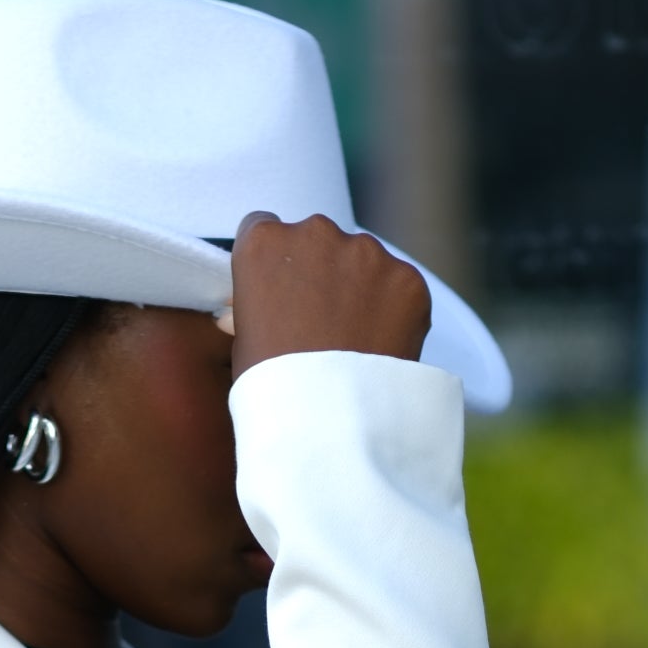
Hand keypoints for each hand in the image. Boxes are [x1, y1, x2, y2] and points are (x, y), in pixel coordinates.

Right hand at [228, 211, 430, 382]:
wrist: (329, 418)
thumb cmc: (272, 386)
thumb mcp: (243, 340)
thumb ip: (250, 307)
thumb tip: (240, 309)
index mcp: (264, 243)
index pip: (265, 228)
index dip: (273, 262)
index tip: (280, 288)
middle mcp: (315, 232)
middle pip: (317, 240)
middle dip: (320, 270)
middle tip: (320, 320)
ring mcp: (366, 252)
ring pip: (362, 260)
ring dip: (359, 287)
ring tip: (353, 337)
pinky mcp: (407, 278)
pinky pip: (399, 286)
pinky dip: (393, 309)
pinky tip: (381, 344)